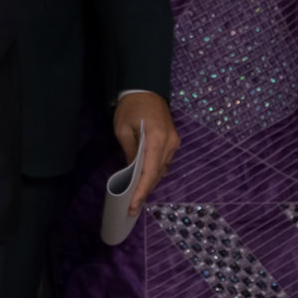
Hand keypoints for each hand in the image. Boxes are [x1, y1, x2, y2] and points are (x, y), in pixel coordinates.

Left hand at [113, 91, 178, 217]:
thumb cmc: (131, 107)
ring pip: (162, 169)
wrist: (145, 88)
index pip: (150, 171)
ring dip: (149, 183)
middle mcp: (170, 143)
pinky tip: (143, 181)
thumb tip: (131, 173)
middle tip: (132, 208)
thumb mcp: (123, 129)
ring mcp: (174, 142)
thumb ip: (129, 152)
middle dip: (145, 192)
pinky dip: (154, 173)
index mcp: (157, 138)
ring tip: (136, 198)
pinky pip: (164, 162)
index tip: (134, 205)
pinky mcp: (173, 141)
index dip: (142, 190)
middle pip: (158, 174)